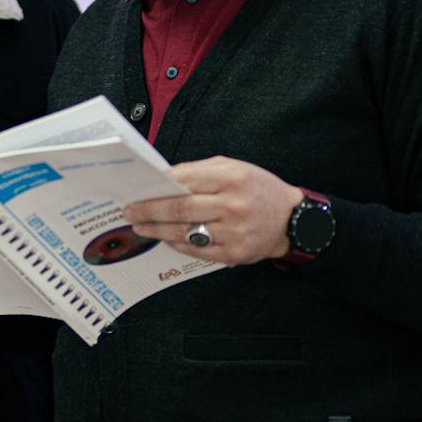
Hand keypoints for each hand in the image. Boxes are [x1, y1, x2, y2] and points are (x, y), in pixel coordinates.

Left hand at [122, 157, 301, 266]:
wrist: (291, 220)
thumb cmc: (258, 189)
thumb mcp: (235, 168)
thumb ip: (200, 171)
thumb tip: (164, 179)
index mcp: (232, 178)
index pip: (185, 180)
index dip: (159, 185)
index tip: (139, 189)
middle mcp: (233, 205)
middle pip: (180, 208)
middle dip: (149, 210)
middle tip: (130, 211)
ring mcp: (233, 232)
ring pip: (185, 232)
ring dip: (157, 230)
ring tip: (140, 226)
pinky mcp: (234, 253)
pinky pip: (196, 250)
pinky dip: (177, 244)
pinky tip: (164, 238)